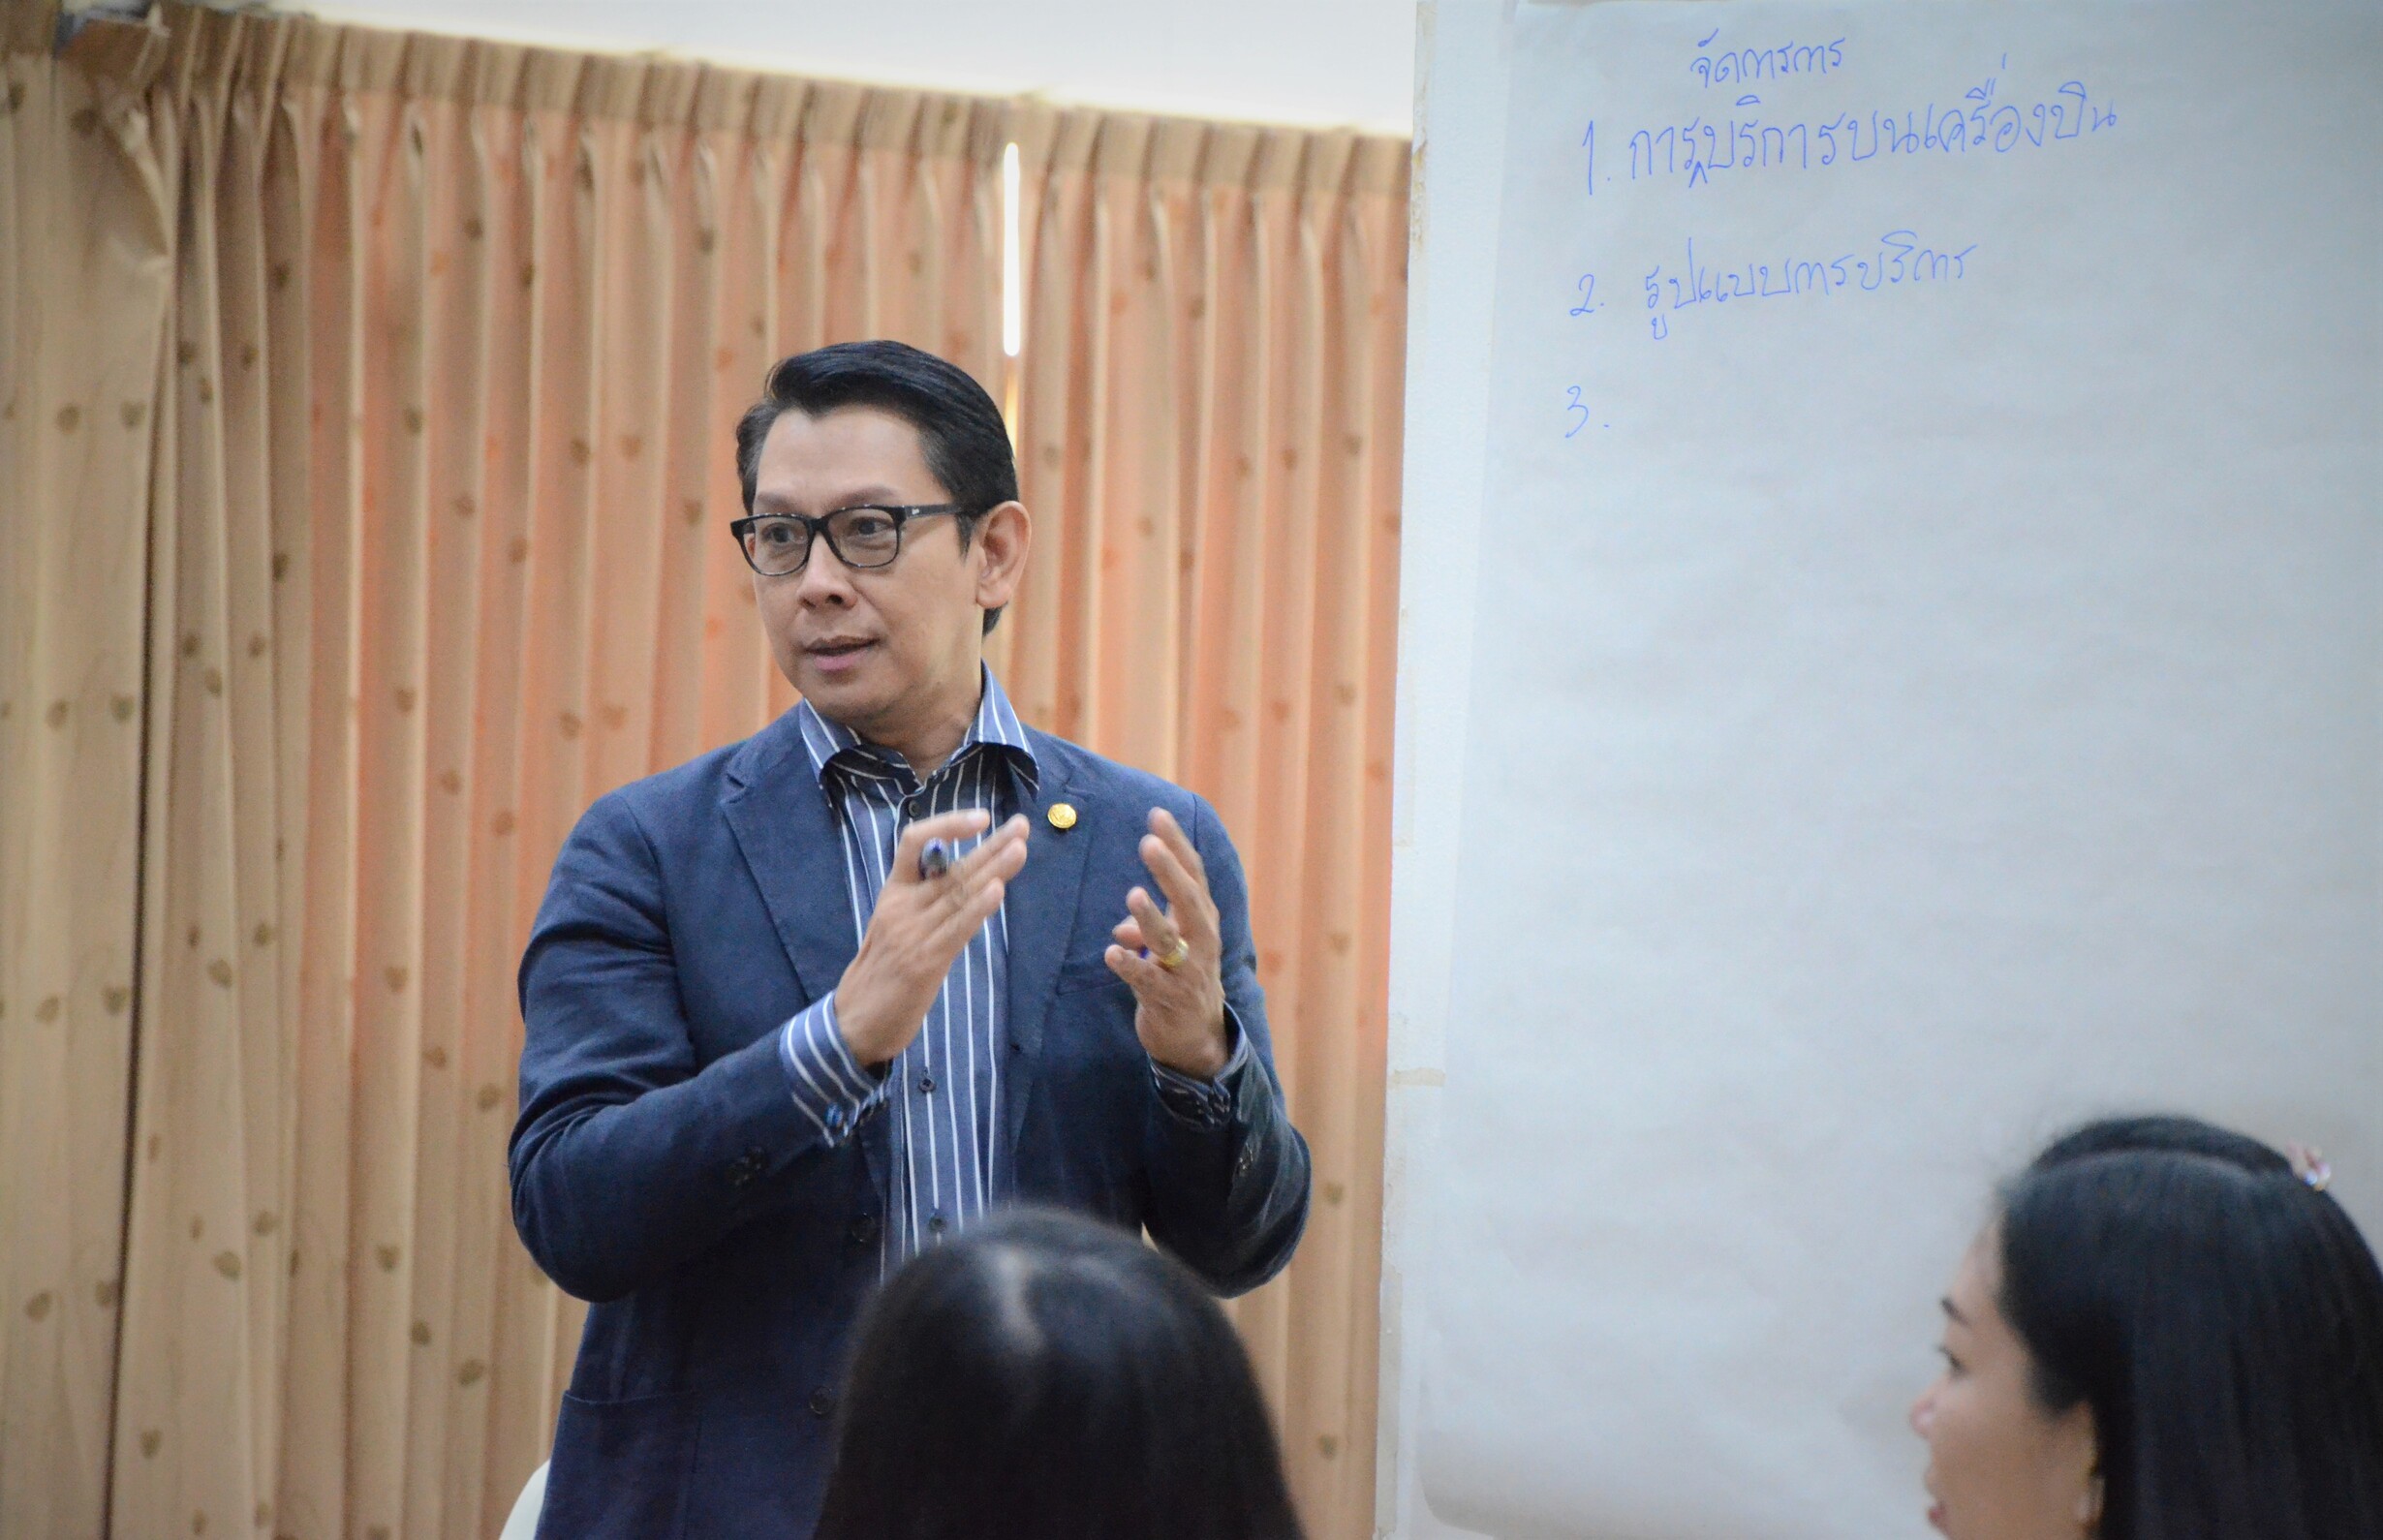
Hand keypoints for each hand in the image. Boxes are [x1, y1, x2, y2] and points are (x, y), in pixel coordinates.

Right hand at [836, 810, 1029, 1066]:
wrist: (855, 1022)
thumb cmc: (880, 973)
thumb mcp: (895, 925)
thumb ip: (925, 900)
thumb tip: (967, 876)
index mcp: (893, 893)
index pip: (914, 842)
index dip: (947, 825)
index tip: (982, 817)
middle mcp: (902, 907)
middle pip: (951, 866)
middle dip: (990, 844)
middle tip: (1022, 824)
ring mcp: (912, 933)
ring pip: (958, 893)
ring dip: (994, 868)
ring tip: (1020, 848)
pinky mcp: (925, 962)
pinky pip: (956, 929)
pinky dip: (979, 908)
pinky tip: (998, 889)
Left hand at [1104, 808, 1229, 1078]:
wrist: (1197, 1036)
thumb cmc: (1182, 978)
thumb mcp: (1170, 944)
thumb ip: (1147, 925)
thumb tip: (1122, 926)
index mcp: (1202, 920)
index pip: (1193, 874)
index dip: (1177, 845)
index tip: (1157, 815)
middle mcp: (1201, 941)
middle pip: (1189, 900)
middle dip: (1169, 871)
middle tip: (1149, 844)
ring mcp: (1187, 972)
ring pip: (1170, 941)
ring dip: (1150, 918)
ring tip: (1133, 895)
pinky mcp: (1169, 1000)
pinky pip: (1147, 980)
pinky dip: (1130, 965)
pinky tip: (1112, 954)